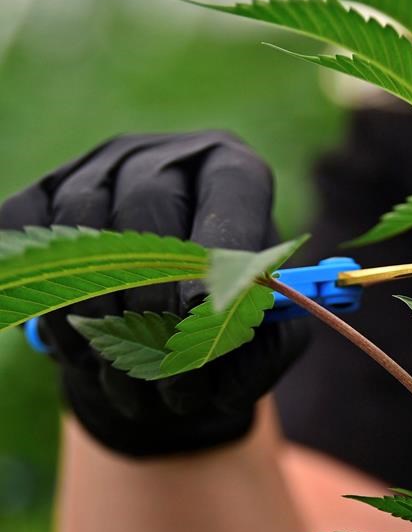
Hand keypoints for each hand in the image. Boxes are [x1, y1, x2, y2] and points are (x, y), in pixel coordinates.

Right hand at [0, 131, 305, 456]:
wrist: (165, 321)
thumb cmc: (228, 320)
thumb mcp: (266, 335)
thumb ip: (259, 342)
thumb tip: (219, 350)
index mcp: (234, 173)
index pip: (233, 187)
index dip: (222, 245)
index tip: (207, 309)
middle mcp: (167, 158)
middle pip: (150, 203)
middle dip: (152, 292)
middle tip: (161, 359)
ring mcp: (98, 168)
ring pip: (81, 226)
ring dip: (94, 311)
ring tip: (119, 373)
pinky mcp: (41, 194)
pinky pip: (22, 235)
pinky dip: (40, 295)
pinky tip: (74, 344)